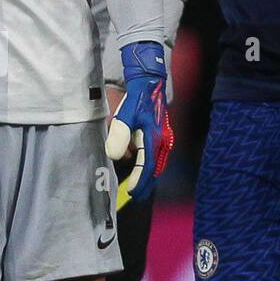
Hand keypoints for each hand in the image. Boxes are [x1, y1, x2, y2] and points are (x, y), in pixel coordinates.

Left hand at [104, 42, 172, 200]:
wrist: (149, 83)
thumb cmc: (136, 100)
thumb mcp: (124, 116)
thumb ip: (119, 135)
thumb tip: (115, 156)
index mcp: (153, 139)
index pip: (146, 167)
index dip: (138, 181)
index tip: (130, 191)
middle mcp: (162, 141)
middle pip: (155, 169)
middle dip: (145, 184)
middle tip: (136, 196)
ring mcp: (164, 139)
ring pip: (157, 164)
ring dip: (148, 176)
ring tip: (139, 187)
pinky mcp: (162, 135)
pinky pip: (157, 156)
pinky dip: (150, 166)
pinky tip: (141, 169)